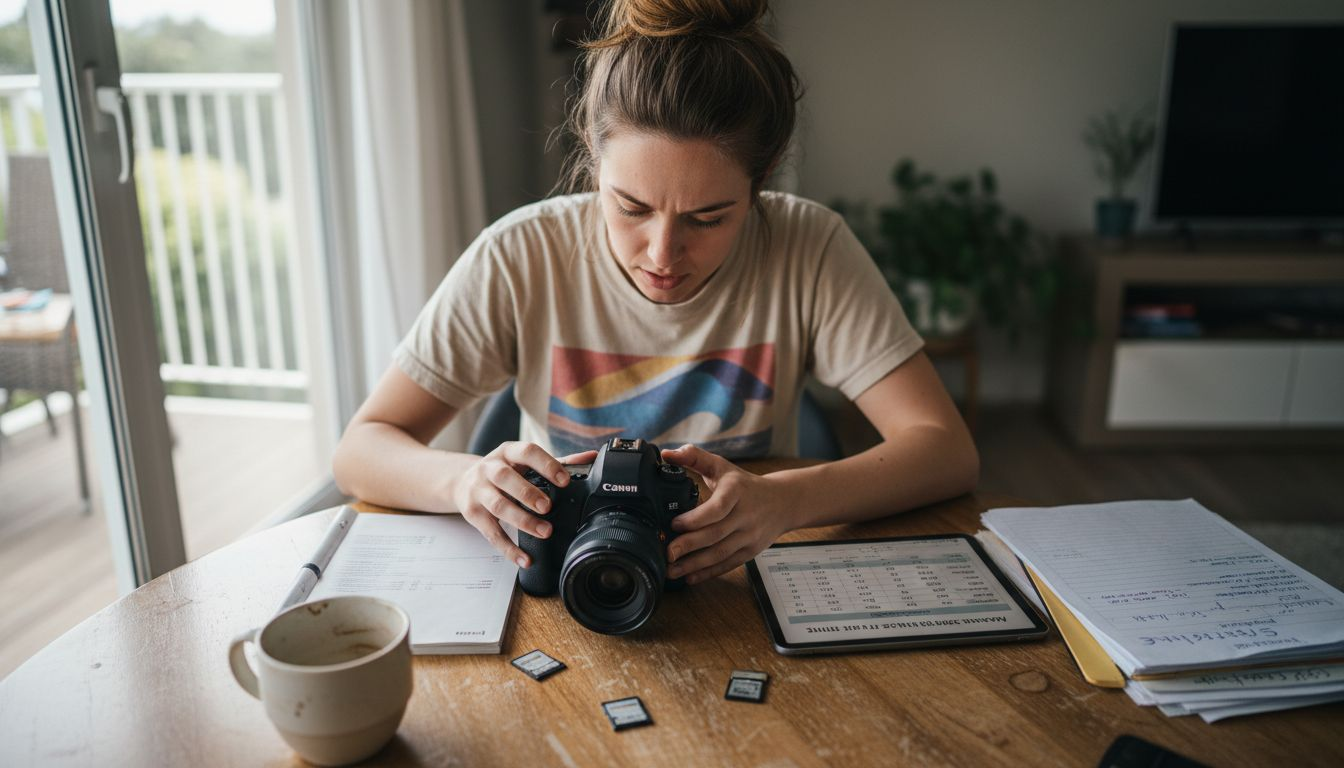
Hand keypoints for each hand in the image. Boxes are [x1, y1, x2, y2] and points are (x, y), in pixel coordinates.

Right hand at [452, 442, 597, 567]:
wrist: (462, 481)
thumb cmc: (503, 471)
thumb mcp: (525, 462)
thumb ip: (559, 461)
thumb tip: (592, 457)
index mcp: (508, 452)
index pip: (527, 452)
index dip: (546, 465)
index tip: (564, 480)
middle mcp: (490, 468)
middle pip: (505, 478)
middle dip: (527, 493)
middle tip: (548, 507)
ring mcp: (478, 491)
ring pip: (498, 506)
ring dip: (521, 520)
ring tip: (544, 531)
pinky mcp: (472, 514)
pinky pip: (490, 533)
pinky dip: (508, 548)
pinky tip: (524, 558)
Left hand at [661, 444, 794, 584]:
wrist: (783, 502)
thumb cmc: (745, 484)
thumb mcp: (722, 466)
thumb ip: (694, 457)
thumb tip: (667, 454)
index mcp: (737, 491)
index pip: (718, 508)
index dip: (696, 518)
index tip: (674, 523)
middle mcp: (746, 515)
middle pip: (715, 534)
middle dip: (689, 546)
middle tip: (667, 553)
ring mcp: (749, 536)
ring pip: (720, 553)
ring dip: (694, 565)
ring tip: (671, 570)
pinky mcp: (750, 551)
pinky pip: (727, 564)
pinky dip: (708, 573)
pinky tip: (689, 578)